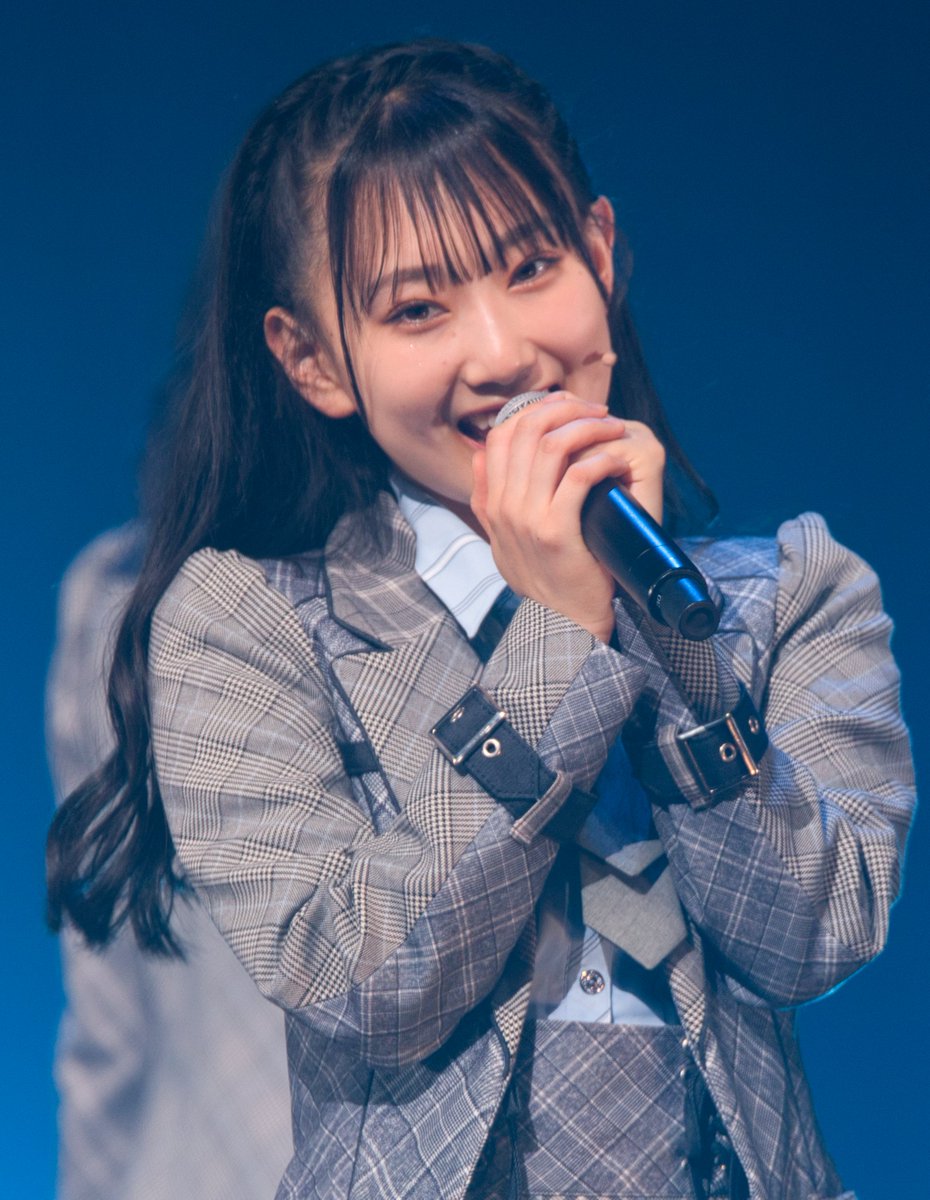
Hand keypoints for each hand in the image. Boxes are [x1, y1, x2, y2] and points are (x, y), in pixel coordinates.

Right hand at [470, 392, 665, 641]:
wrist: (560, 624)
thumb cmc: (543, 578)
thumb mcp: (502, 538)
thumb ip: (488, 497)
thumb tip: (480, 454)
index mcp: (491, 503)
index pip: (500, 435)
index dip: (534, 411)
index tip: (566, 408)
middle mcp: (504, 507)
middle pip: (527, 430)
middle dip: (567, 410)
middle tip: (598, 413)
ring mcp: (528, 520)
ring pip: (553, 446)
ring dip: (589, 428)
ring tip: (613, 430)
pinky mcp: (558, 533)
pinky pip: (579, 476)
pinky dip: (602, 459)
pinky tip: (618, 461)